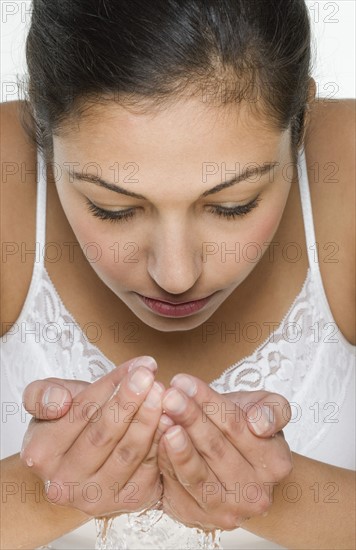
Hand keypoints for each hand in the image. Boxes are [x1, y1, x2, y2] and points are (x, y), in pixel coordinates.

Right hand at [20, 356, 169, 516]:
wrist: (74, 470)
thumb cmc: (63, 428)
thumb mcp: (43, 404)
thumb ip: (43, 395)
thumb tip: (60, 401)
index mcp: (41, 454)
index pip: (82, 412)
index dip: (112, 385)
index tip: (137, 366)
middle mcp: (65, 483)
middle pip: (104, 434)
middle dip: (131, 401)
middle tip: (150, 376)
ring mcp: (96, 497)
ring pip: (128, 453)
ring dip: (149, 420)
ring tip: (162, 393)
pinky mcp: (126, 503)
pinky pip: (149, 470)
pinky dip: (160, 443)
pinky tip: (169, 419)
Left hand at [157, 374, 292, 530]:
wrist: (239, 468)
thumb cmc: (248, 429)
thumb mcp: (269, 409)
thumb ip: (273, 410)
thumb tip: (259, 423)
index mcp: (276, 464)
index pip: (237, 426)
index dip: (208, 402)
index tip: (184, 381)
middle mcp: (255, 493)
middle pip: (215, 448)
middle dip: (189, 417)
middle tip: (169, 395)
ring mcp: (226, 510)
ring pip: (196, 473)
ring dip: (175, 444)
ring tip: (162, 418)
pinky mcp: (197, 517)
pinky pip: (177, 487)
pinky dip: (165, 461)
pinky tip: (157, 438)